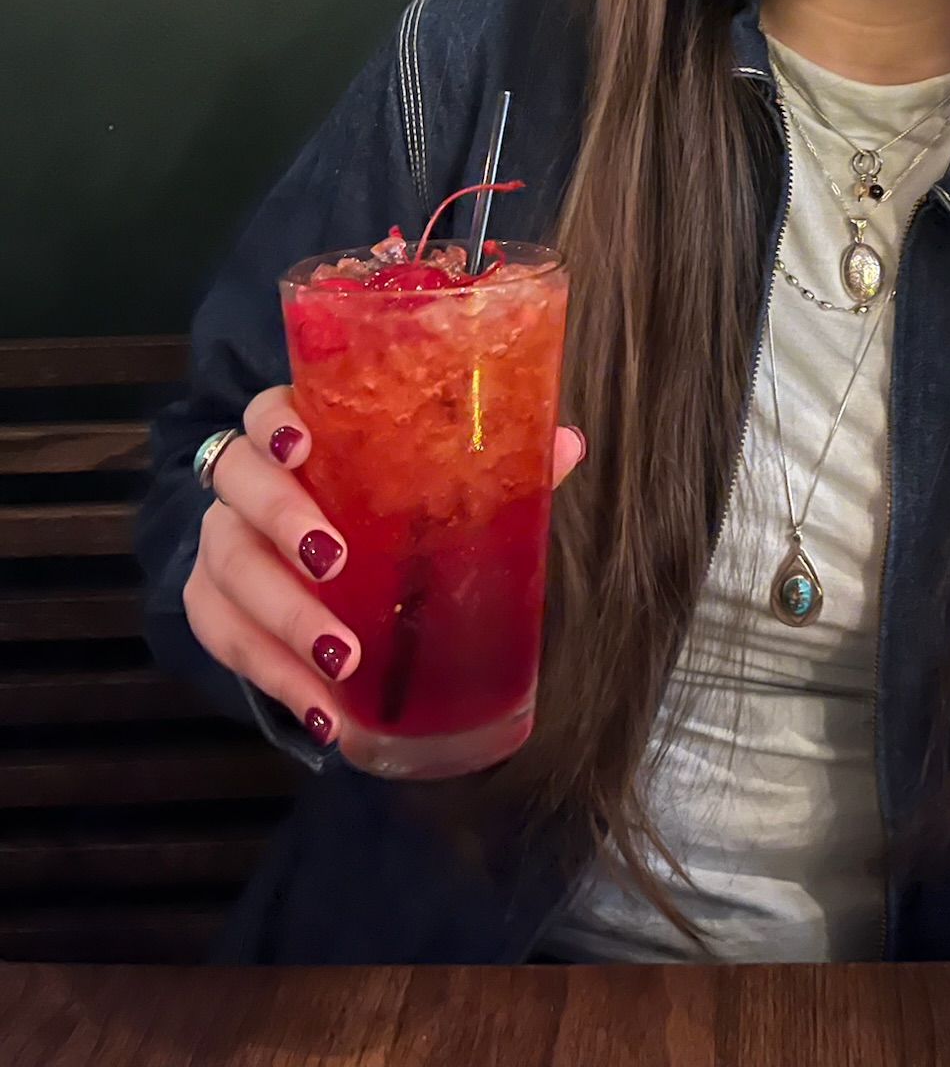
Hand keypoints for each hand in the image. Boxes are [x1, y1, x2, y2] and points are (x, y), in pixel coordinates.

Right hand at [182, 386, 585, 745]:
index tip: (303, 445)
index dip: (275, 422)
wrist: (316, 563)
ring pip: (225, 568)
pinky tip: (321, 712)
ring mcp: (222, 542)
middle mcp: (246, 480)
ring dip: (281, 618)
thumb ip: (490, 461)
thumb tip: (567, 443)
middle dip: (282, 522)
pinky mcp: (212, 606)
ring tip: (341, 661)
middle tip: (334, 563)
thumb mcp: (429, 483)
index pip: (266, 408)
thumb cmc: (380, 504)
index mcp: (299, 432)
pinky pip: (222, 638)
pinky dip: (270, 676)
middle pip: (236, 483)